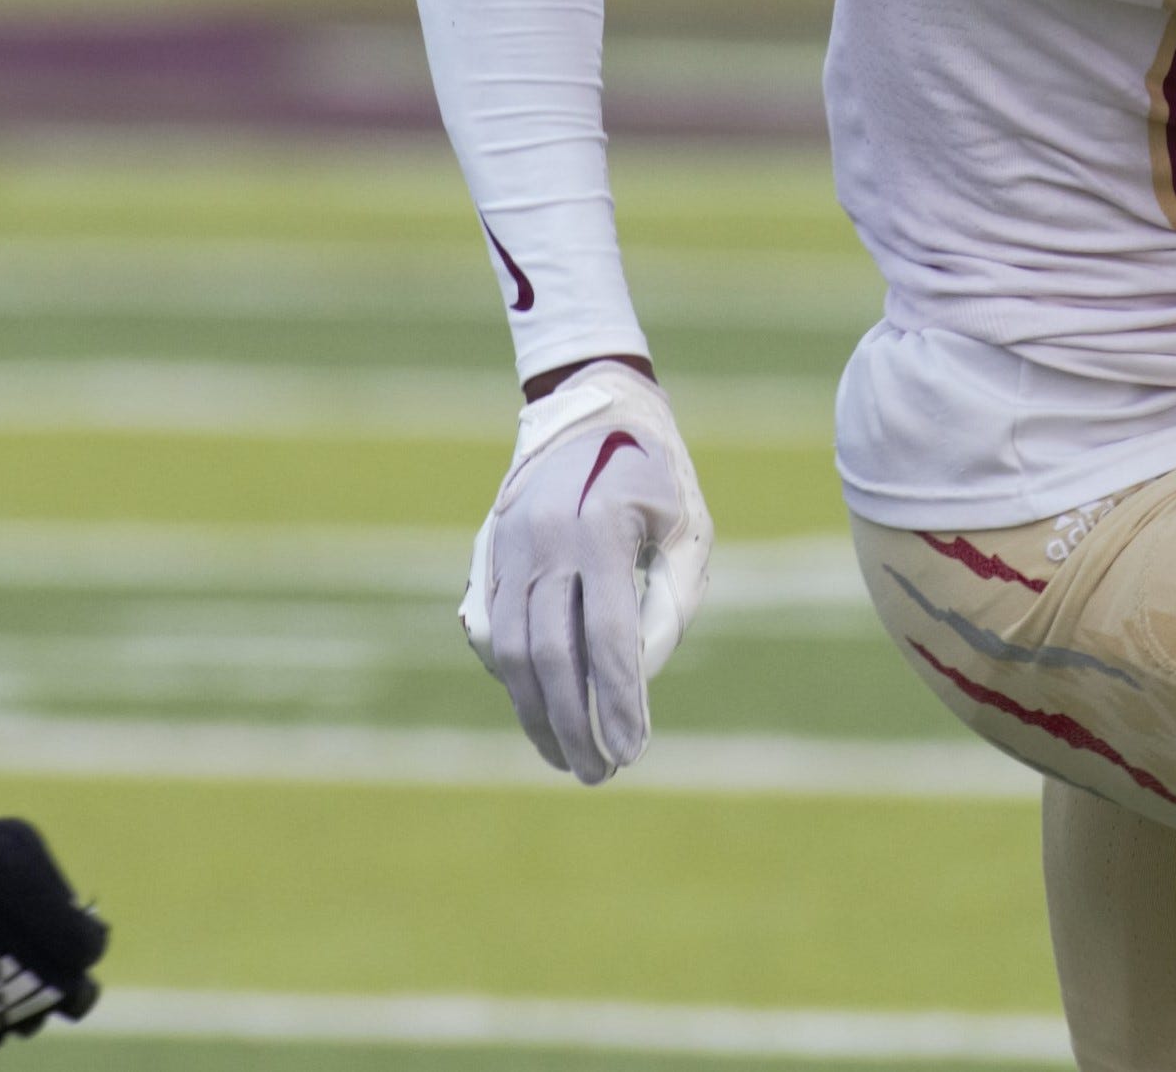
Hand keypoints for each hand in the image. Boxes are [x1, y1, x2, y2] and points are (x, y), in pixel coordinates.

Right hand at [0, 817, 103, 1058]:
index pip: (92, 946)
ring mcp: (16, 1014)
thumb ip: (48, 887)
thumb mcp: (27, 849)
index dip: (77, 933)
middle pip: (77, 997)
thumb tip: (54, 904)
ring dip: (22, 1002)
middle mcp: (56, 988)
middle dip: (62, 979)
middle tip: (40, 959)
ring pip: (31, 1020)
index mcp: (78, 945)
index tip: (59, 924)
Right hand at [461, 360, 711, 784]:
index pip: (607, 640)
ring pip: (509, 651)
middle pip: (548, 658)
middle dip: (573, 726)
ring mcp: (508, 546)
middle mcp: (545, 540)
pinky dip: (514, 678)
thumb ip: (668, 604)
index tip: (634, 751)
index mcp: (601, 529)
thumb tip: (637, 679)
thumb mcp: (686, 530)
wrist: (593, 400)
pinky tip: (539, 709)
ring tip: (565, 757)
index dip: (619, 703)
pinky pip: (493, 631)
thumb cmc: (658, 471)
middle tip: (599, 774)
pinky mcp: (489, 553)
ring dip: (534, 714)